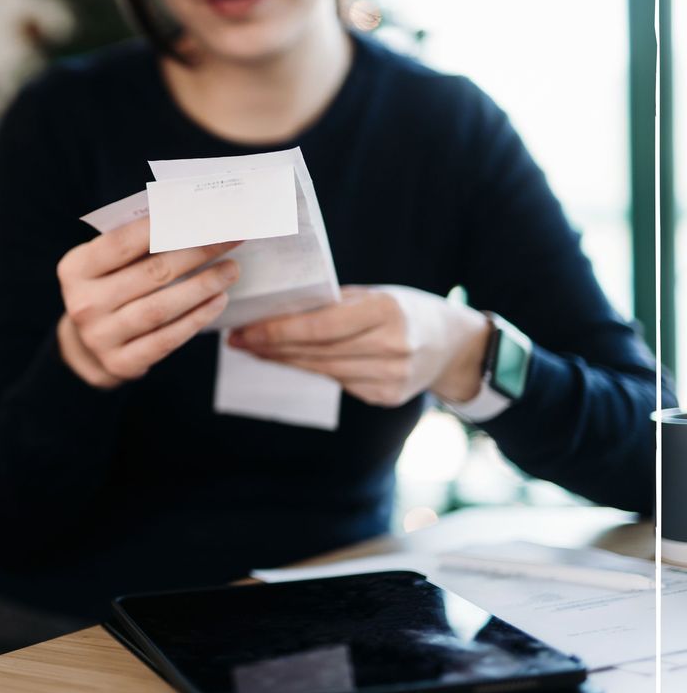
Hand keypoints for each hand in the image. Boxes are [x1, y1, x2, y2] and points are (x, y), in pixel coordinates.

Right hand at [57, 217, 240, 387]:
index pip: (121, 243)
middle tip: (229, 239)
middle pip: (150, 274)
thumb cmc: (107, 288)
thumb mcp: (106, 262)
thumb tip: (188, 217)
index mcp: (76, 269)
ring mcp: (100, 337)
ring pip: (160, 308)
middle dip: (196, 253)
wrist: (87, 343)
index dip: (163, 226)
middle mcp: (84, 304)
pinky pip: (166, 339)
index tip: (200, 215)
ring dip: (202, 287)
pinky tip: (218, 300)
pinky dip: (196, 318)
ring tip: (230, 270)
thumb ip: (135, 242)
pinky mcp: (120, 362)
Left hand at [227, 285, 490, 407]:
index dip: (278, 331)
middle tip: (237, 340)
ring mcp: (390, 378)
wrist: (455, 346)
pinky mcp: (385, 397)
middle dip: (271, 347)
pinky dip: (311, 371)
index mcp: (387, 311)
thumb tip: (278, 312)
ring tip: (254, 350)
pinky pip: (337, 383)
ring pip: (321, 371)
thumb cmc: (406, 310)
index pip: (320, 326)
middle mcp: (392, 347)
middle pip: (315, 352)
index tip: (244, 330)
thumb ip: (334, 304)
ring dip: (283, 361)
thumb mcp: (376, 295)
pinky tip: (288, 362)